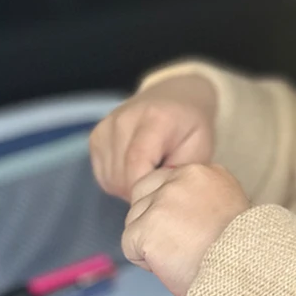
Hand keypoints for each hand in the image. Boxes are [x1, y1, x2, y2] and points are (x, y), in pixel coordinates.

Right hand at [90, 72, 218, 199]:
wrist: (174, 99)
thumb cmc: (190, 128)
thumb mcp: (199, 150)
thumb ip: (179, 173)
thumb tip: (155, 194)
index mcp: (154, 118)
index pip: (136, 162)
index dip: (145, 188)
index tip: (161, 196)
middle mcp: (123, 119)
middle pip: (122, 177)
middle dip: (142, 191)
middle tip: (162, 184)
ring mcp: (105, 127)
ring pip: (112, 181)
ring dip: (131, 188)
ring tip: (152, 174)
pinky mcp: (95, 137)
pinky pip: (104, 178)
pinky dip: (121, 182)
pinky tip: (138, 170)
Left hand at [121, 164, 249, 295]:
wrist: (243, 277)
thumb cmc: (239, 256)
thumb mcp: (228, 212)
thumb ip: (200, 201)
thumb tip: (172, 210)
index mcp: (207, 172)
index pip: (166, 182)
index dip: (172, 212)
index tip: (194, 232)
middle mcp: (183, 178)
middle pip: (142, 194)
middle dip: (151, 221)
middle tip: (180, 246)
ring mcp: (163, 201)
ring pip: (134, 220)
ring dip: (150, 244)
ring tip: (181, 258)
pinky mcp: (147, 227)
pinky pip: (129, 245)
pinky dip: (145, 262)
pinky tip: (171, 267)